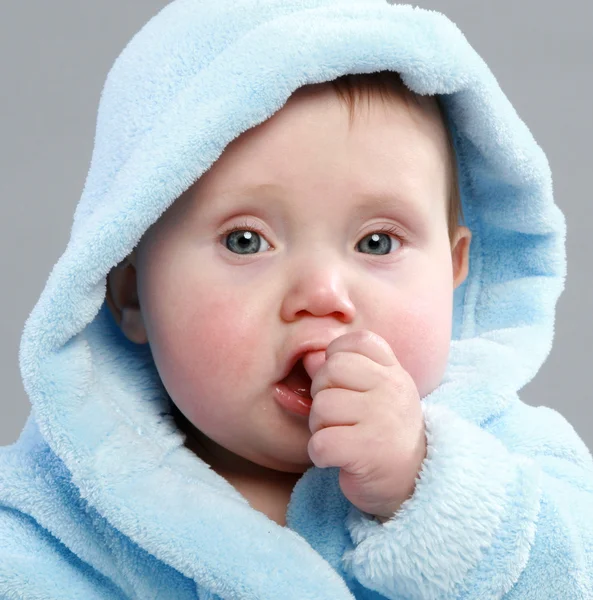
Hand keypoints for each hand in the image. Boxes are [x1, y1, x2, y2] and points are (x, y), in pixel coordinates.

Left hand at [304, 330, 426, 521]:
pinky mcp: (368, 451)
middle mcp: (392, 389)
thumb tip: (310, 356)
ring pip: (322, 406)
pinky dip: (320, 454)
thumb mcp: (372, 394)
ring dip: (320, 427)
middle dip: (322, 394)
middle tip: (337, 417)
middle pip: (331, 370)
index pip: (356, 342)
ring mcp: (382, 419)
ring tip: (340, 437)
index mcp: (393, 372)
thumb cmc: (384, 433)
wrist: (414, 482)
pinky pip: (321, 442)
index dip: (337, 358)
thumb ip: (343, 371)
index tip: (343, 384)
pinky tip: (336, 458)